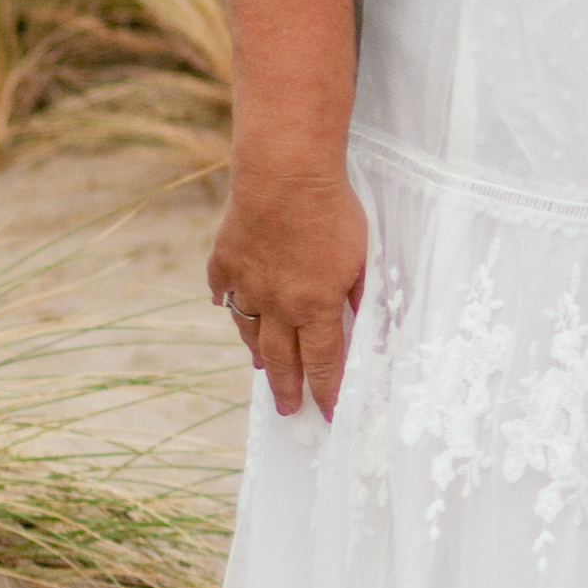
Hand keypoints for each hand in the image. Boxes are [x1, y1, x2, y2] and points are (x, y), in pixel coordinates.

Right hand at [209, 169, 367, 420]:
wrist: (285, 174)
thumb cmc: (333, 211)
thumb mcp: (363, 256)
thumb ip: (359, 294)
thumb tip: (360, 322)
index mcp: (316, 308)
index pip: (323, 363)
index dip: (325, 391)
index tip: (325, 413)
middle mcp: (278, 305)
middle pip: (281, 359)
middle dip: (287, 388)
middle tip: (287, 408)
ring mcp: (247, 284)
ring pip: (249, 330)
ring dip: (257, 352)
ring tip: (261, 368)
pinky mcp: (225, 261)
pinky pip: (224, 290)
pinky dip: (227, 302)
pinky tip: (228, 308)